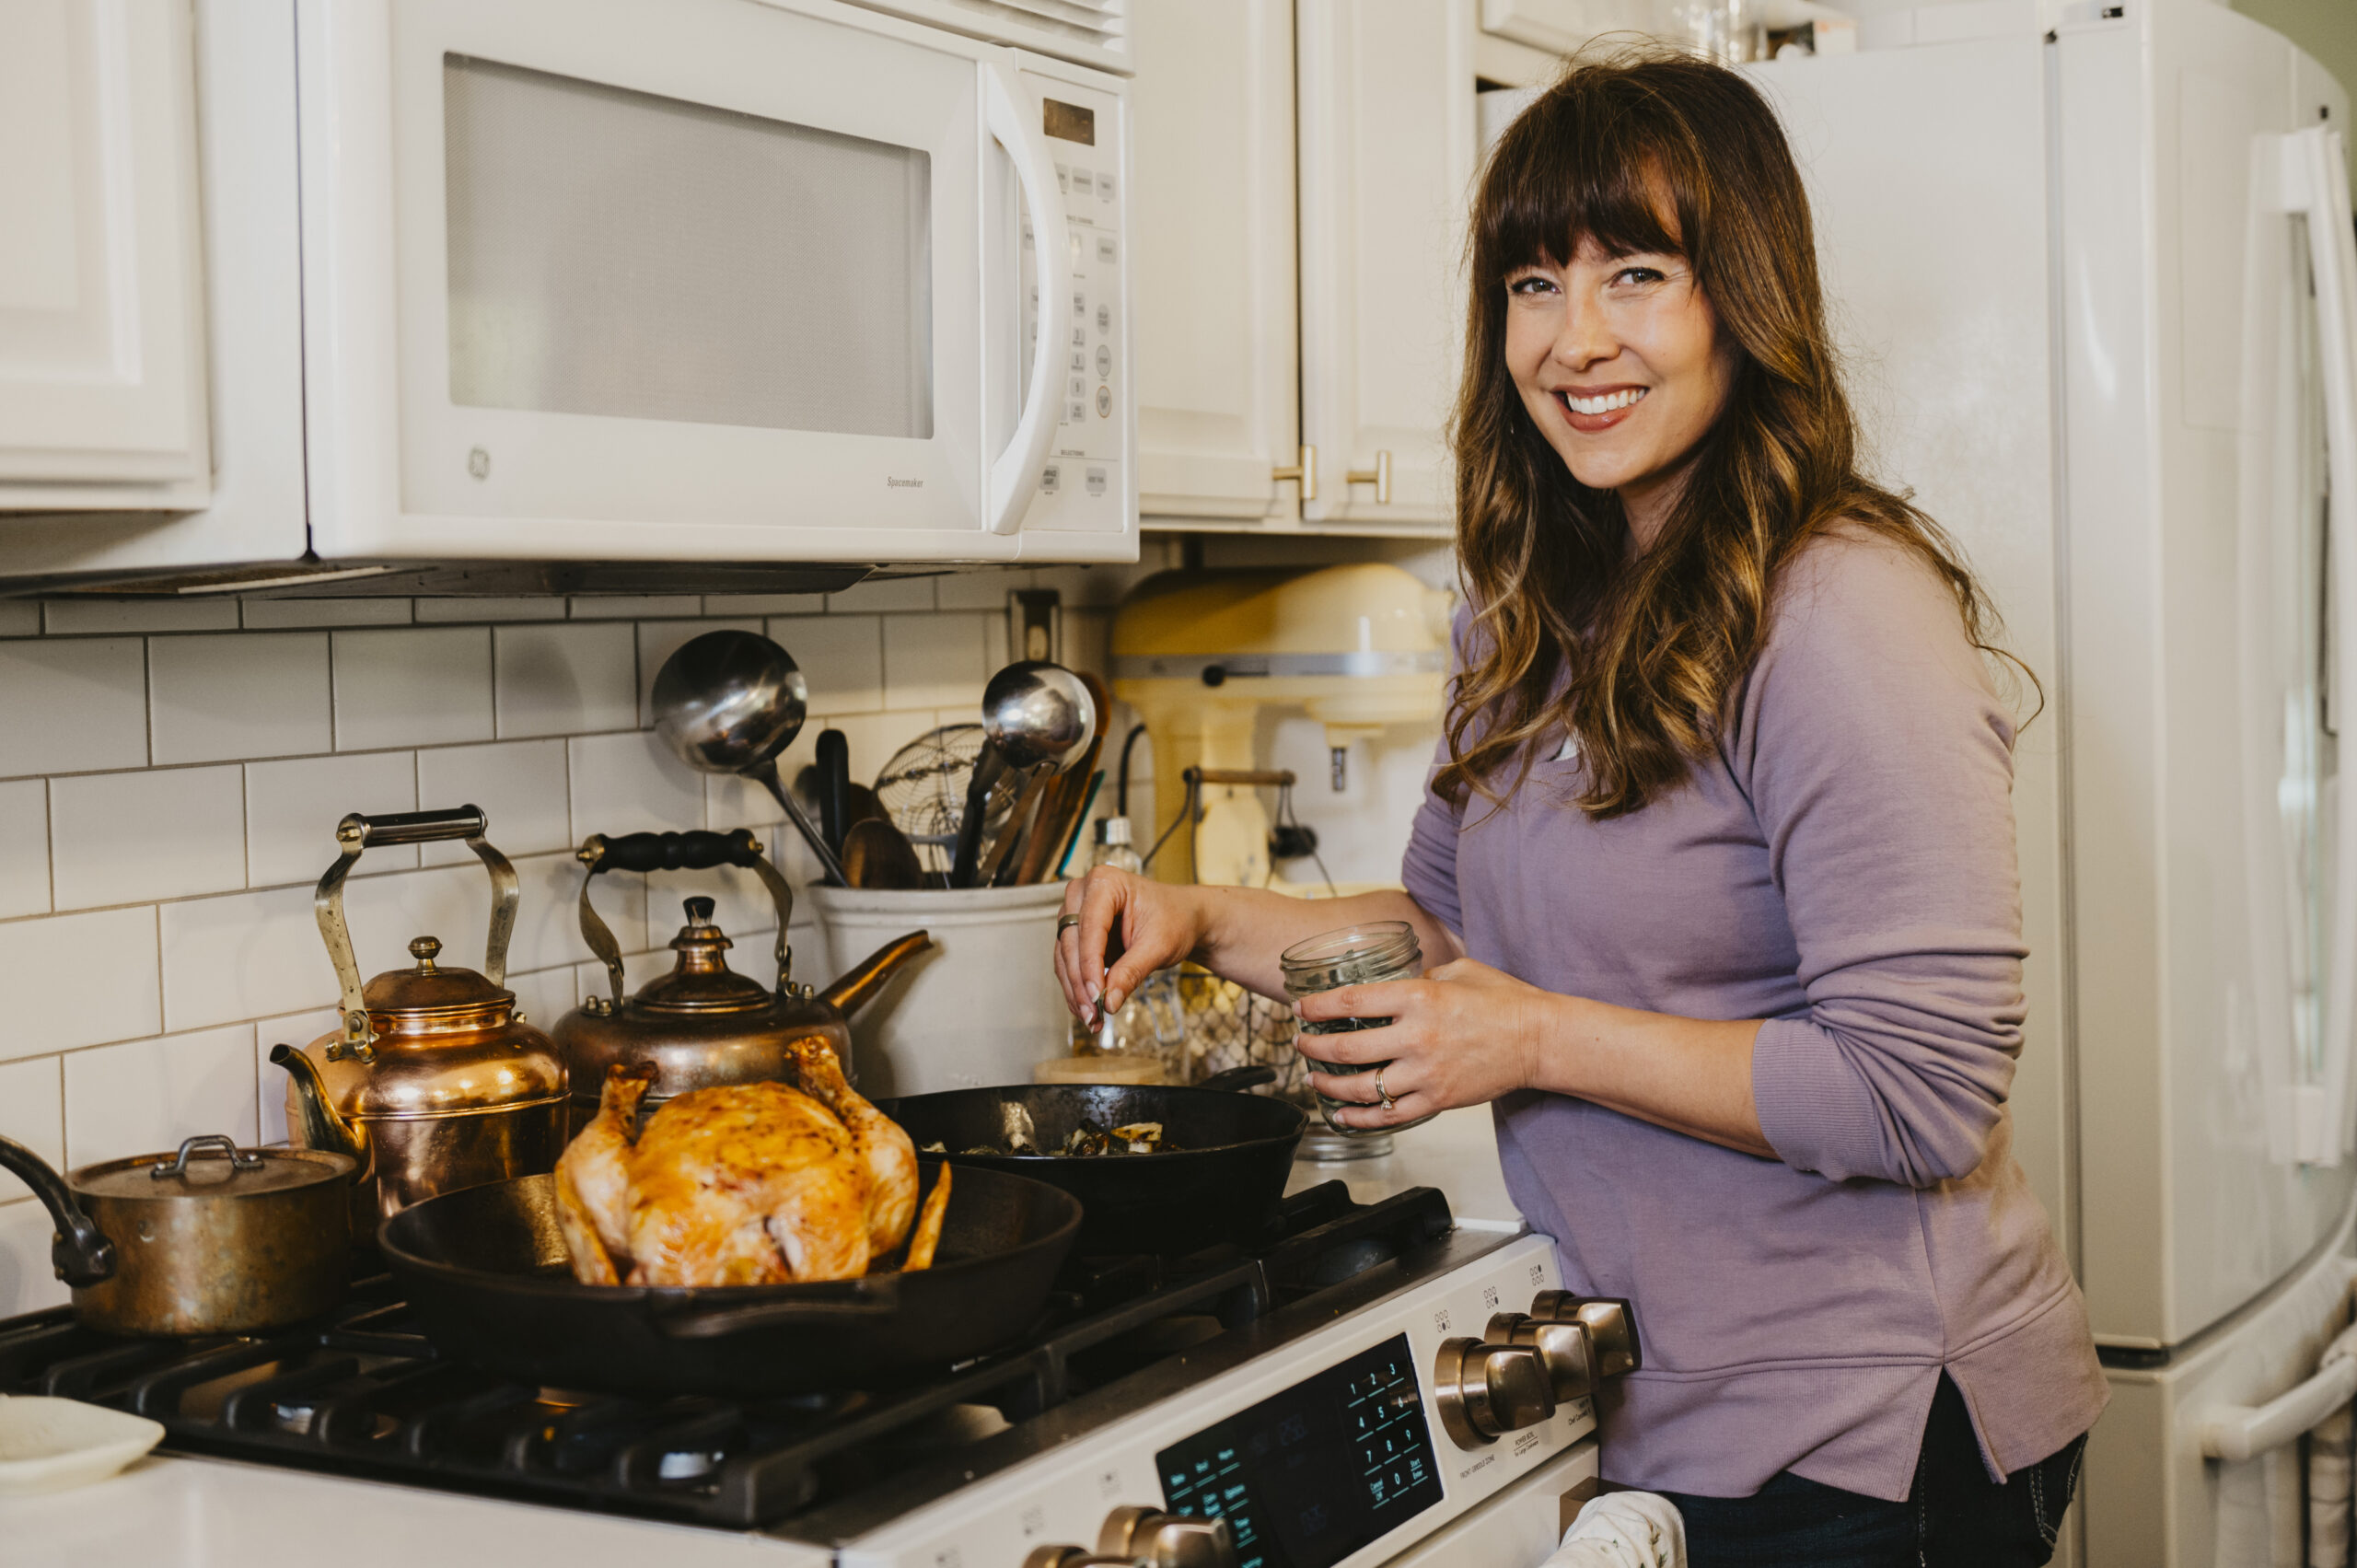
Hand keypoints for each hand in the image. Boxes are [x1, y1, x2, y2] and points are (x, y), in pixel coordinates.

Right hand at [1054, 867, 1204, 1021]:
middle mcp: (1083, 893)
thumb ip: (1131, 972)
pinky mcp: (1077, 934)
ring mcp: (1076, 912)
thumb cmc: (1175, 919)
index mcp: (1105, 882)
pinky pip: (1069, 963)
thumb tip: (1109, 1001)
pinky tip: (1088, 1009)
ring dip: (1075, 990)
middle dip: (1081, 982)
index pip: (1089, 926)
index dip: (1090, 964)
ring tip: (1092, 1017)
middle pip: (1071, 942)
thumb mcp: (1159, 946)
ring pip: (1065, 956)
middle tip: (1093, 1013)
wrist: (1183, 918)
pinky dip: (1077, 988)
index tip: (1096, 994)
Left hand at [1297, 958, 1554, 1129]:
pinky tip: (1342, 1114)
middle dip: (1312, 1048)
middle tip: (1300, 1043)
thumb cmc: (1504, 1002)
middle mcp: (1417, 1037)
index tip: (1301, 1008)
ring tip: (1313, 1078)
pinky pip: (1388, 1116)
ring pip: (1361, 1088)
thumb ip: (1421, 975)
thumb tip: (1394, 984)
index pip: (1351, 1002)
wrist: (1539, 1040)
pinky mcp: (1437, 1100)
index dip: (1318, 1007)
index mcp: (1419, 997)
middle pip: (1346, 1049)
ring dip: (1328, 1085)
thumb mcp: (1458, 970)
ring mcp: (1426, 1073)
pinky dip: (1359, 1118)